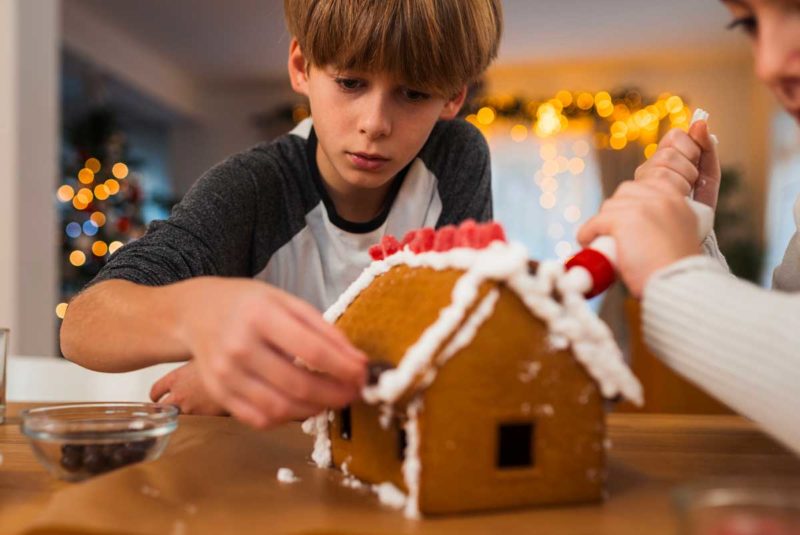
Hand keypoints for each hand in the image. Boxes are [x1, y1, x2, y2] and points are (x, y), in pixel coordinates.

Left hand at [150, 360, 227, 415]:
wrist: (239, 377)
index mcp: (176, 377)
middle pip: (162, 408)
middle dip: (165, 409)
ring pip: (179, 417)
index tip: (158, 397)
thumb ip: (195, 365)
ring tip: (194, 410)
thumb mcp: (204, 357)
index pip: (156, 390)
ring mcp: (189, 408)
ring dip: (185, 414)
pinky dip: (200, 419)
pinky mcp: (203, 418)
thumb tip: (196, 362)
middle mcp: (178, 394)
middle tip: (169, 410)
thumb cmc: (224, 363)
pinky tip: (208, 413)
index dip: (156, 395)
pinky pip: (196, 422)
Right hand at [173, 277, 367, 428]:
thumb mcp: (287, 301)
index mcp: (260, 317)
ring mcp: (225, 374)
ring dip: (315, 409)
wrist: (196, 313)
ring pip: (280, 407)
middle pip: (298, 384)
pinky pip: (260, 418)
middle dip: (335, 394)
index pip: (312, 351)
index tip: (363, 374)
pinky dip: (287, 418)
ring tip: (332, 400)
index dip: (343, 368)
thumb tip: (356, 360)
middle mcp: (240, 347)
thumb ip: (322, 329)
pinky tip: (302, 406)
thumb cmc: (248, 304)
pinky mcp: (219, 394)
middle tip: (353, 393)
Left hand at [577, 180, 701, 297]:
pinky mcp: (624, 220)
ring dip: (602, 222)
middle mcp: (662, 198)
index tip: (626, 215)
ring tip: (601, 239)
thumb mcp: (680, 236)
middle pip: (626, 190)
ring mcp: (643, 206)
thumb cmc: (676, 270)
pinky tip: (587, 242)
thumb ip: (665, 224)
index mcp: (678, 201)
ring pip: (609, 205)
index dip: (632, 199)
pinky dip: (588, 232)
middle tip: (613, 230)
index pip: (647, 184)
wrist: (679, 285)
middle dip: (616, 208)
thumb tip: (640, 227)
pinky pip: (596, 221)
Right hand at [633, 121, 720, 208]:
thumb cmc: (695, 209)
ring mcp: (637, 185)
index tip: (695, 164)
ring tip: (680, 198)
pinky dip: (669, 194)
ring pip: (659, 168)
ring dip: (680, 183)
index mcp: (662, 161)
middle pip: (667, 154)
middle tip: (689, 187)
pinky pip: (650, 185)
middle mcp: (647, 171)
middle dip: (687, 169)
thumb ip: (706, 151)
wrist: (685, 239)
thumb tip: (700, 121)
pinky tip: (672, 203)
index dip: (689, 146)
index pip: (674, 137)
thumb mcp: (706, 179)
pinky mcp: (630, 199)